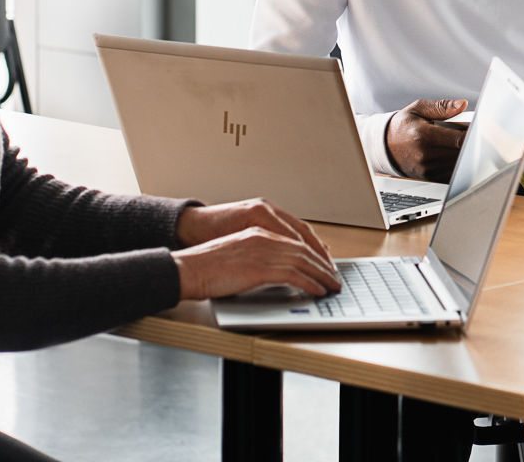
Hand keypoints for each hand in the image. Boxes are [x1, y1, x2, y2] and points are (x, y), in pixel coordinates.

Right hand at [173, 221, 341, 301]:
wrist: (188, 269)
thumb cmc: (206, 267)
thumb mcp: (237, 256)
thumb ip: (257, 258)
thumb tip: (275, 272)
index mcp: (258, 231)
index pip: (295, 240)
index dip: (314, 252)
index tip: (325, 263)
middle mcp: (263, 237)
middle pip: (304, 249)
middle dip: (323, 264)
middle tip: (335, 276)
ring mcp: (262, 251)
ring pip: (303, 261)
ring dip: (322, 275)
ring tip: (332, 285)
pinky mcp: (260, 267)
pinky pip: (293, 275)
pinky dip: (310, 283)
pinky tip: (318, 290)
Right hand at [386, 99, 468, 179]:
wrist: (385, 146)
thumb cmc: (403, 126)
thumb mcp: (418, 109)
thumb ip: (442, 107)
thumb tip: (462, 104)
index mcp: (424, 135)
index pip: (459, 139)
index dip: (474, 137)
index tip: (481, 132)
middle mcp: (426, 155)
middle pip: (462, 154)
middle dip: (472, 145)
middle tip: (476, 136)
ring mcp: (428, 169)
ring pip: (459, 165)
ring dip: (466, 156)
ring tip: (464, 145)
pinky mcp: (430, 178)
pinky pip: (452, 174)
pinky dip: (459, 166)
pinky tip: (457, 156)